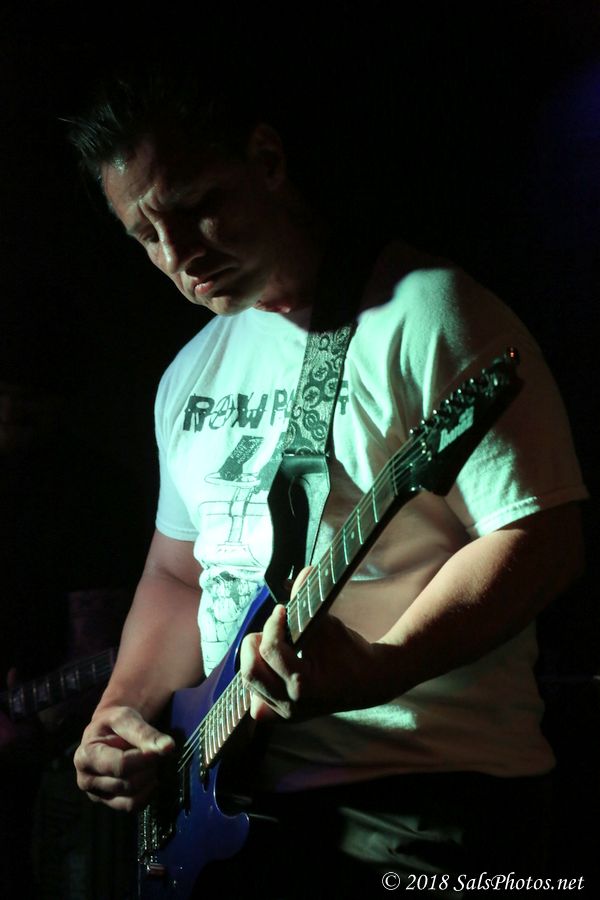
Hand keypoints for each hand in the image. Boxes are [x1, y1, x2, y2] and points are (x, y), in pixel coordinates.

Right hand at [73, 705, 174, 811]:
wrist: (108, 732)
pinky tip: (150, 776)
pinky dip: (148, 793)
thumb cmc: (113, 724)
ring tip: (151, 762)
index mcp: (85, 756)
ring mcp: (97, 795)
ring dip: (149, 779)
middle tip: (155, 752)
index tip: (161, 749)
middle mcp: (86, 780)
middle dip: (148, 767)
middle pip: (128, 783)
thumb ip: (144, 732)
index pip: (120, 765)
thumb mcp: (126, 718)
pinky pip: (133, 806)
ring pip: (131, 798)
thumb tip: (168, 747)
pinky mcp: (109, 803)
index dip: (145, 758)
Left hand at [240, 571, 386, 721]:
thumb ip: (309, 601)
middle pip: (250, 671)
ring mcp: (287, 714)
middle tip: (270, 630)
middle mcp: (292, 704)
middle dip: (254, 643)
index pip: (271, 650)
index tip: (282, 610)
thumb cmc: (350, 652)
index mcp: (305, 684)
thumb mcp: (330, 625)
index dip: (273, 623)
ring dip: (254, 660)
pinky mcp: (284, 717)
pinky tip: (271, 672)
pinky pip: (257, 706)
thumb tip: (301, 573)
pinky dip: (257, 687)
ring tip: (270, 647)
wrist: (369, 681)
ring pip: (249, 685)